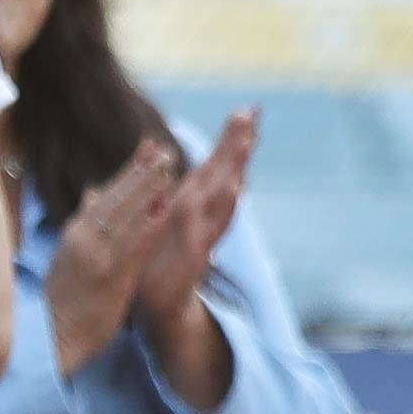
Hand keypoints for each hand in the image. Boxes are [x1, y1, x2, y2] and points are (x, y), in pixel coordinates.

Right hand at [51, 141, 179, 373]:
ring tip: (169, 166)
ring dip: (148, 188)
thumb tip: (93, 190)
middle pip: (117, 197)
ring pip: (127, 214)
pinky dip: (149, 223)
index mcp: (78, 232)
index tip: (149, 146)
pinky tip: (165, 208)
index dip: (130, 170)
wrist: (53, 336)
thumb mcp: (70, 254)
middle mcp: (86, 237)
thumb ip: (86, 221)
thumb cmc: (63, 298)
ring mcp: (98, 255)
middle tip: (164, 147)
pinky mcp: (111, 275)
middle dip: (142, 171)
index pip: (107, 193)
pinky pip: (134, 244)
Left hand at [137, 110, 257, 334]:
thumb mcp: (166, 218)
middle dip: (238, 143)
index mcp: (191, 201)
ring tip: (249, 140)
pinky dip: (225, 208)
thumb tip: (178, 170)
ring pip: (222, 194)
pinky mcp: (197, 253)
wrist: (158, 303)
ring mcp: (202, 231)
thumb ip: (176, 192)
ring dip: (236, 167)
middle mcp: (201, 212)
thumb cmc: (160, 258)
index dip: (231, 139)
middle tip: (254, 112)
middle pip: (224, 171)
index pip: (215, 164)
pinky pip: (212, 227)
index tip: (248, 110)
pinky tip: (237, 189)